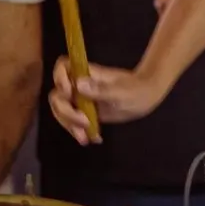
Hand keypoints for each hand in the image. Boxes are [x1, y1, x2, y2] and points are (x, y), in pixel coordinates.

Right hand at [46, 55, 168, 143]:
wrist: (145, 98)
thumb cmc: (136, 89)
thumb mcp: (121, 92)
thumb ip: (101, 89)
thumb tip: (78, 84)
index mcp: (87, 73)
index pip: (63, 67)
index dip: (60, 78)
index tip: (69, 94)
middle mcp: (79, 85)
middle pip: (58, 95)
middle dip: (66, 112)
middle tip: (84, 123)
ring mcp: (81, 99)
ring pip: (63, 111)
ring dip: (70, 126)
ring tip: (85, 138)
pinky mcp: (85, 113)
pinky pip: (74, 122)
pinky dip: (79, 132)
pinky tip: (94, 138)